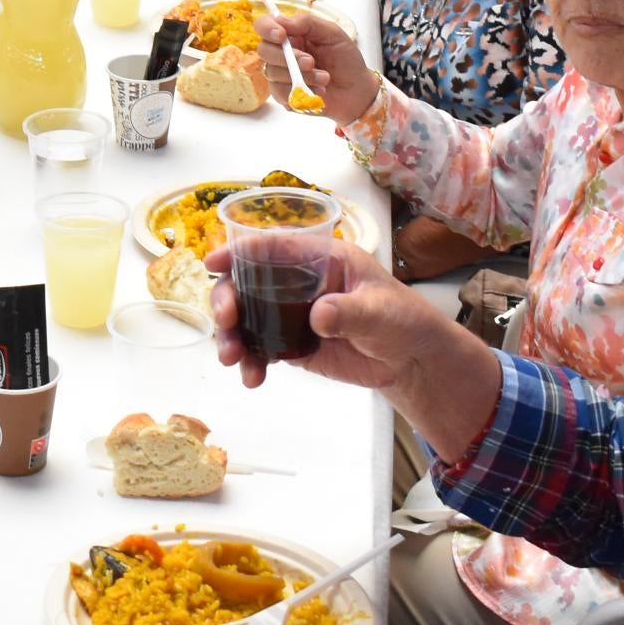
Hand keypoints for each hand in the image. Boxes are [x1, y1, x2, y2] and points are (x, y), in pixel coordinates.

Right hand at [206, 237, 450, 395]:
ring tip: (231, 359)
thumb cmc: (402, 319)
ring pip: (247, 318)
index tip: (212, 264)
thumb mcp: (381, 310)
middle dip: (227, 299)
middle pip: (247, 283)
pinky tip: (252, 377)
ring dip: (231, 335)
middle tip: (227, 320)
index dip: (237, 251)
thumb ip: (351, 311)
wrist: (411, 361)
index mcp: (319, 259)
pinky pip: (260, 349)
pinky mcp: (292, 345)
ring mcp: (291, 314)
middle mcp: (297, 282)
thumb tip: (318, 315)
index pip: (271, 247)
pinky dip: (250, 362)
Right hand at [254, 7, 379, 125]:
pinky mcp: (284, 95)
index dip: (267, 28)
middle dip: (288, 57)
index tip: (281, 35)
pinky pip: (279, 93)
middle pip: (264, 50)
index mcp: (291, 34)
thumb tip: (281, 21)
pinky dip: (301, 91)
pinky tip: (318, 90)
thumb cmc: (346, 60)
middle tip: (311, 62)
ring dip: (301, 76)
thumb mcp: (333, 34)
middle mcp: (281, 53)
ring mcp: (281, 75)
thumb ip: (308, 23)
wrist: (357, 90)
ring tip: (324, 78)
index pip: (264, 25)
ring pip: (273, 73)